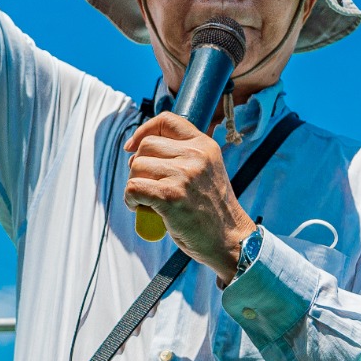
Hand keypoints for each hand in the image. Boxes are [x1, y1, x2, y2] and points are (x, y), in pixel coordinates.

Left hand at [124, 112, 256, 286]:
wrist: (229, 240)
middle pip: (146, 146)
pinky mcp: (171, 196)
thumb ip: (182, 156)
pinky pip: (134, 187)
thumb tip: (138, 152)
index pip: (167, 120)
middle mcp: (195, 156)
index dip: (144, 130)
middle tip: (146, 184)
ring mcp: (183, 175)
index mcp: (204, 146)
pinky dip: (130, 198)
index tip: (132, 146)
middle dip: (138, 165)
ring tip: (146, 200)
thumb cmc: (212, 210)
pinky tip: (139, 207)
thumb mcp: (205, 171)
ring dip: (134, 184)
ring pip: (137, 167)